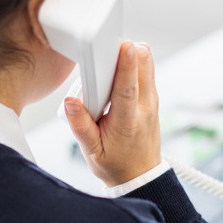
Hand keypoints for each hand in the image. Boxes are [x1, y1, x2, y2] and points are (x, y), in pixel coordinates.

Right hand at [64, 41, 161, 187]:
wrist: (140, 176)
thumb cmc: (115, 164)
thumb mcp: (92, 152)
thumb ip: (80, 126)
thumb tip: (70, 102)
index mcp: (128, 121)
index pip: (128, 87)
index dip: (125, 64)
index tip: (123, 45)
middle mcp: (145, 106)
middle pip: (144, 64)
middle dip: (126, 51)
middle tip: (103, 57)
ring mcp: (152, 100)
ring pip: (147, 63)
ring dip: (128, 57)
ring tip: (106, 71)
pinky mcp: (152, 97)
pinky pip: (145, 70)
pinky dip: (131, 65)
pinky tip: (115, 78)